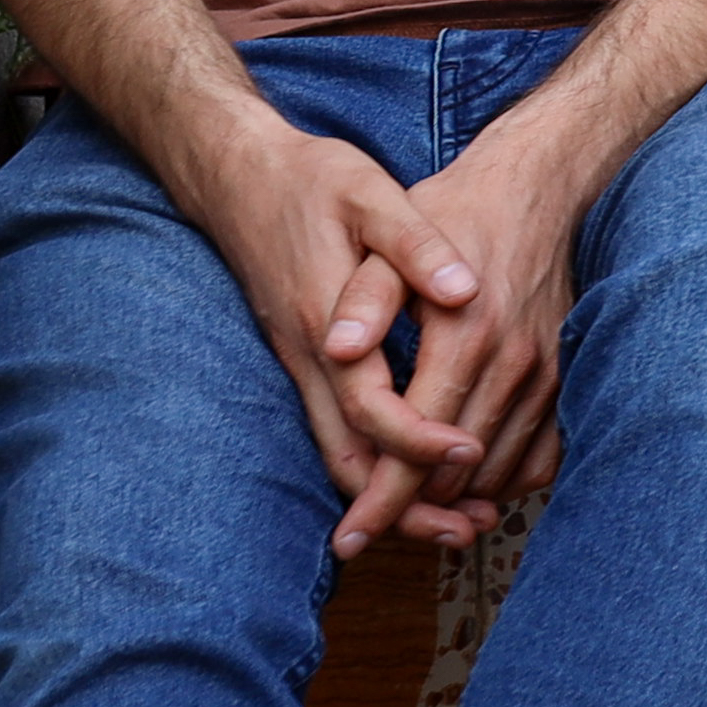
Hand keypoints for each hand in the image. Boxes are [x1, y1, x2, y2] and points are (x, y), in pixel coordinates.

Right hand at [179, 116, 506, 558]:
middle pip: (350, 459)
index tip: (469, 454)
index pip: (371, 408)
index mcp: (327, 321)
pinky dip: (378, 467)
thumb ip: (415, 245)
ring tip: (458, 522)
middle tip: (469, 531)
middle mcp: (308, 357)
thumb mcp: (369, 193)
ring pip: (340, 455)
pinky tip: (420, 476)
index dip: (418, 441)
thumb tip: (462, 290)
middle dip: (406, 505)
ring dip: (393, 497)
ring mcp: (301, 366)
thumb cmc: (311, 180)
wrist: (237, 174)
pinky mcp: (305, 364)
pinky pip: (338, 436)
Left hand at [333, 102, 610, 549]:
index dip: (380, 500)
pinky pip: (539, 460)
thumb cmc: (453, 212)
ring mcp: (548, 375)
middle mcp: (514, 363)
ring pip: (497, 474)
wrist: (538, 188)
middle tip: (371, 530)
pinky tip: (466, 477)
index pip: (416, 444)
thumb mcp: (388, 240)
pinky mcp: (566, 378)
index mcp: (464, 335)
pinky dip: (502, 481)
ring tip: (411, 511)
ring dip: (455, 500)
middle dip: (412, 510)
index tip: (350, 540)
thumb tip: (336, 349)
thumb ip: (363, 299)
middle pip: (457, 472)